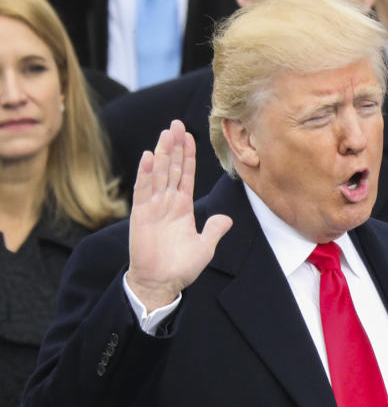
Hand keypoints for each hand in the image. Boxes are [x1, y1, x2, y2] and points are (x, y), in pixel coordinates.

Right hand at [127, 119, 232, 310]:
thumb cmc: (180, 267)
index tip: (189, 136)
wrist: (160, 283)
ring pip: (159, 174)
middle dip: (175, 146)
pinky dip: (146, 173)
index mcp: (182, 207)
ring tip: (166, 132)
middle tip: (177, 123)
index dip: (188, 156)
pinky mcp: (141, 215)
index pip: (186, 175)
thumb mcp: (204, 247)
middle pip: (172, 168)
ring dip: (162, 153)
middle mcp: (167, 203)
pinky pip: (144, 190)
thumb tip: (227, 219)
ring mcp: (153, 207)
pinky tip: (149, 156)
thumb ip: (214, 230)